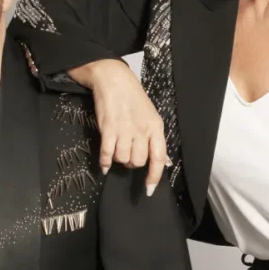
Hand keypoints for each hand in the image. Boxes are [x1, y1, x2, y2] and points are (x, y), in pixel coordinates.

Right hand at [68, 59, 169, 195]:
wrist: (113, 79)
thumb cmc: (133, 97)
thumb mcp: (151, 115)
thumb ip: (155, 138)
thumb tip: (164, 162)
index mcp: (155, 127)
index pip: (159, 158)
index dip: (154, 177)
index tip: (149, 189)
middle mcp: (141, 130)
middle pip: (138, 161)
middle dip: (132, 163)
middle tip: (128, 153)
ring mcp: (124, 130)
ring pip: (122, 159)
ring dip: (118, 159)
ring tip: (117, 149)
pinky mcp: (108, 129)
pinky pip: (107, 154)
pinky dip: (105, 162)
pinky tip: (104, 165)